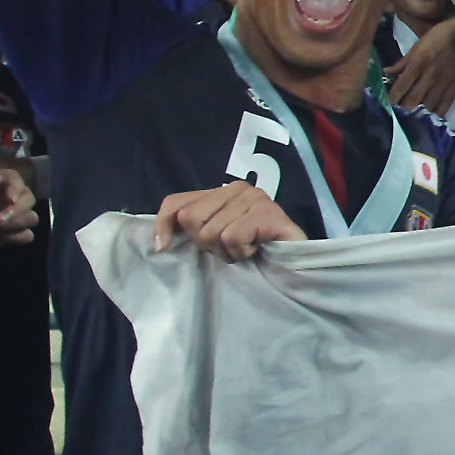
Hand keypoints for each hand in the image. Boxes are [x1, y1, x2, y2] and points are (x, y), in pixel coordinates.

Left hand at [0, 164, 37, 248]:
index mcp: (7, 180)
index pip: (18, 183)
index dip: (15, 191)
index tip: (8, 200)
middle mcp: (16, 196)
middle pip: (29, 201)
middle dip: (16, 211)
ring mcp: (17, 216)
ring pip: (31, 218)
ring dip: (15, 224)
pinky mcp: (15, 233)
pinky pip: (27, 236)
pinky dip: (16, 237)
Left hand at [150, 181, 303, 259]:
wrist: (295, 266)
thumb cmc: (255, 252)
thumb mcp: (216, 239)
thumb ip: (194, 229)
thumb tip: (159, 243)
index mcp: (224, 190)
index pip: (177, 202)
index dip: (163, 225)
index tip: (162, 248)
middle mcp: (240, 188)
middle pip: (191, 219)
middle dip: (206, 244)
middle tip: (229, 250)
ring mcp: (257, 198)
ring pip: (212, 232)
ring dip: (227, 252)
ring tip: (246, 251)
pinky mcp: (269, 214)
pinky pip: (233, 237)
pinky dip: (242, 252)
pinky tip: (257, 250)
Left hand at [382, 18, 454, 115]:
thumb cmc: (438, 37)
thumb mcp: (417, 46)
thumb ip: (402, 62)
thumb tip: (386, 72)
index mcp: (417, 64)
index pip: (400, 87)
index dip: (392, 98)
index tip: (390, 101)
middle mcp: (428, 77)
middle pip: (413, 100)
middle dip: (404, 107)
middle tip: (402, 107)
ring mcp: (443, 83)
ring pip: (428, 105)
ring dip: (421, 109)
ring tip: (418, 108)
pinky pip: (445, 105)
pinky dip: (437, 112)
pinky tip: (433, 112)